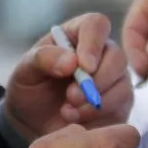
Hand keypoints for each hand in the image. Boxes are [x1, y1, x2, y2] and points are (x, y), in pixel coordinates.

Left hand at [3, 13, 131, 141]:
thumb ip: (42, 59)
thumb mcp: (25, 70)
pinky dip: (97, 119)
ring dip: (95, 103)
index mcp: (78, 34)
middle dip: (96, 81)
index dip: (93, 44)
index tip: (84, 67)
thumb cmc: (31, 88)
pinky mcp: (118, 106)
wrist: (32, 122)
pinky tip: (76, 121)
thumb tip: (71, 61)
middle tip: (71, 97)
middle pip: (117, 57)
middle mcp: (102, 53)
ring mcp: (114, 80)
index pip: (96, 25)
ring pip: (122, 87)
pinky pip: (120, 111)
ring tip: (67, 112)